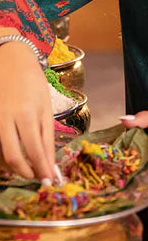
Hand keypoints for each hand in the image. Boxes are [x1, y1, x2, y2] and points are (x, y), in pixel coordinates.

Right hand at [0, 41, 54, 179]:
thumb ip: (46, 138)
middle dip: (25, 173)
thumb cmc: (31, 82)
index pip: (35, 152)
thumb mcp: (45, 109)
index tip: (49, 181)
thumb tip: (50, 165)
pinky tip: (12, 154)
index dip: (42, 170)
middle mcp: (4, 118)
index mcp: (26, 114)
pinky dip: (2, 154)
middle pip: (13, 157)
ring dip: (12, 166)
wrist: (8, 58)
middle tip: (36, 177)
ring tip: (26, 166)